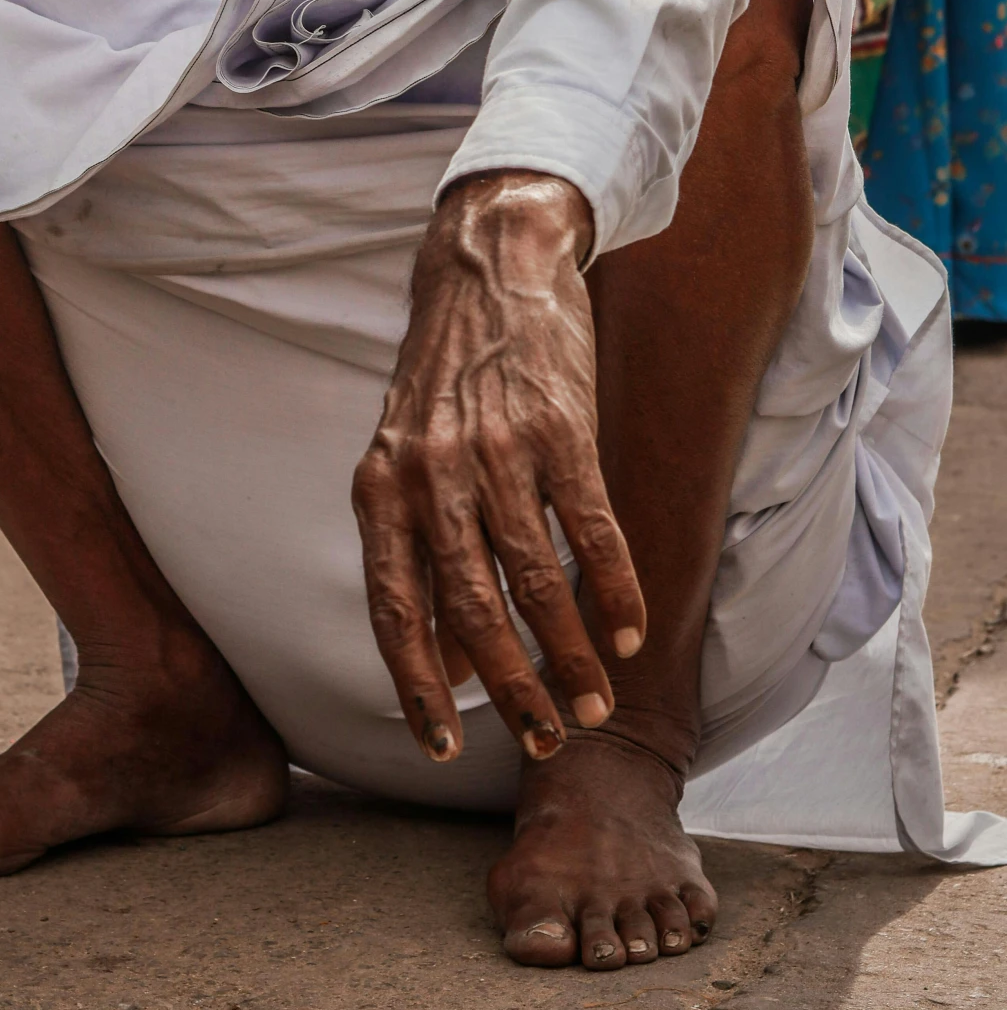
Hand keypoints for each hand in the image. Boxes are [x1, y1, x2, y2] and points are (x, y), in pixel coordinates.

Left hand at [352, 171, 646, 766]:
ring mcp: (494, 446)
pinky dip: (614, 588)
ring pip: (534, 578)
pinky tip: (629, 630)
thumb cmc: (447, 373)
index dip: (416, 685)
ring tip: (595, 700)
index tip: (441, 748)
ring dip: (571, 653)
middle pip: (471, 608)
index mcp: (380, 483)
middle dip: (511, 690)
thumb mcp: (404, 451)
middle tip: (545, 740)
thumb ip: (416, 544)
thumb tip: (440, 659)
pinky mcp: (558, 424)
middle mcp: (429, 470)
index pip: (393, 608)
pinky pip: (591, 527)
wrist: (490, 261)